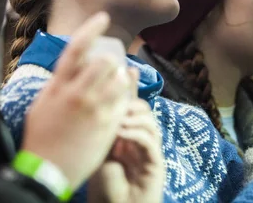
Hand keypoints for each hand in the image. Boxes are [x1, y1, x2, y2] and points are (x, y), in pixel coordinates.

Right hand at [20, 12, 131, 189]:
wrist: (47, 170)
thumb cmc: (41, 137)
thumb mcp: (42, 104)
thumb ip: (58, 84)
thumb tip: (71, 69)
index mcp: (58, 85)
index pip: (77, 47)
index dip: (92, 28)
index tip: (103, 18)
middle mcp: (78, 94)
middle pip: (104, 61)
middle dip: (110, 60)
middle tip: (110, 66)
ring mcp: (95, 110)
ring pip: (120, 80)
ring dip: (120, 78)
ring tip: (115, 85)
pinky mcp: (108, 125)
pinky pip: (124, 102)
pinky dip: (124, 97)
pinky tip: (119, 101)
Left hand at [88, 73, 164, 202]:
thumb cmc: (102, 184)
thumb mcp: (97, 148)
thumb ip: (102, 126)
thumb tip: (97, 99)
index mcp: (126, 132)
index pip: (130, 103)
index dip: (130, 85)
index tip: (127, 67)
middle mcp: (139, 138)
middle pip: (143, 109)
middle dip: (131, 101)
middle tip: (116, 100)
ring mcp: (149, 150)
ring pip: (149, 121)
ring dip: (133, 116)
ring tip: (118, 118)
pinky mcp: (155, 163)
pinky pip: (150, 140)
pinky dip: (136, 133)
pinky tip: (122, 132)